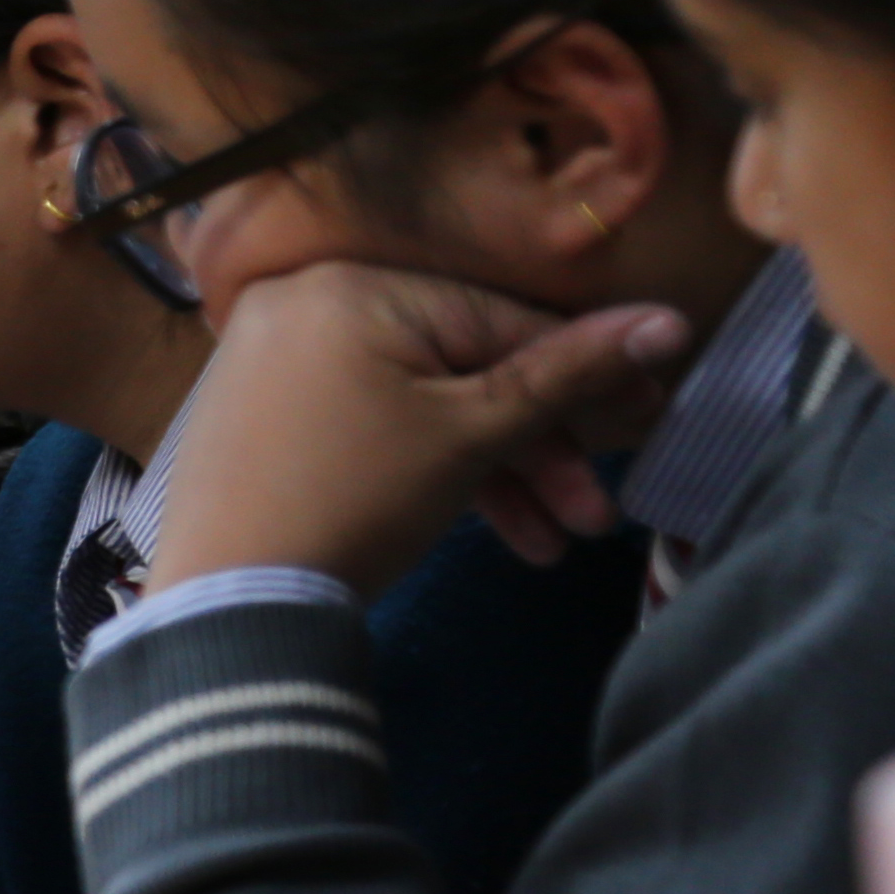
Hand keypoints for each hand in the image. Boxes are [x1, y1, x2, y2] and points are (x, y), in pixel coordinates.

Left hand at [153, 260, 695, 591]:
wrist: (225, 607)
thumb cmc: (355, 502)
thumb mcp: (471, 435)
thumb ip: (567, 376)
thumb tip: (669, 322)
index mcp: (352, 286)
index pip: (499, 320)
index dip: (584, 371)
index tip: (650, 412)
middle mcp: (307, 307)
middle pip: (461, 368)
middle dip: (541, 445)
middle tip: (600, 504)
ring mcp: (279, 368)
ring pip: (423, 409)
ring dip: (500, 476)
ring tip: (560, 542)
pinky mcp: (271, 426)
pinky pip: (374, 431)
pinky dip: (434, 477)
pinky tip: (506, 537)